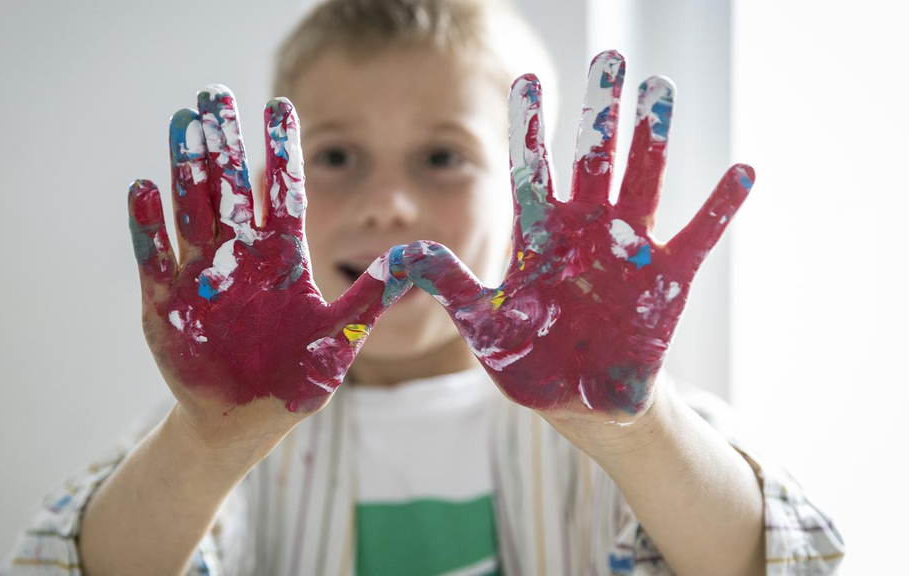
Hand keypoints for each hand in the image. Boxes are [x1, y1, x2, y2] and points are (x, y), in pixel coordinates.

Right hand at [128, 85, 408, 445]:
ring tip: (183, 125)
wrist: (242, 423)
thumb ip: (371, 299)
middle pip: (231, 191)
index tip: (280, 106)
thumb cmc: (294, 381)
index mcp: (282, 260)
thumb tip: (419, 258)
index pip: (283, 195)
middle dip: (224, 145)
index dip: (282, 153)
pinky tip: (145, 188)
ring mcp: (200, 276)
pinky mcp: (165, 302)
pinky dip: (149, 227)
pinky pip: (155, 258)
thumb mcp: (339, 339)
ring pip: (191, 211)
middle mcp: (240, 257)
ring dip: (186, 170)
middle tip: (214, 94)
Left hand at [400, 51, 753, 423]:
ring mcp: (627, 252)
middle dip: (598, 112)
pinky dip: (720, 208)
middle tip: (608, 59)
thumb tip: (400, 253)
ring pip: (641, 181)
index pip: (533, 172)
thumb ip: (450, 284)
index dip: (530, 130)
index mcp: (539, 239)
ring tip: (659, 87)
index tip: (525, 80)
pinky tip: (741, 171)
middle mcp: (584, 233)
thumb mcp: (482, 324)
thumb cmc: (528, 360)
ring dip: (651, 137)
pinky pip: (697, 237)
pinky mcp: (666, 281)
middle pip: (592, 160)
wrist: (576, 401)